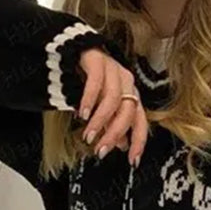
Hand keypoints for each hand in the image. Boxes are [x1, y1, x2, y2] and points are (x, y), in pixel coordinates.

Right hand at [78, 47, 148, 167]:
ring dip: (100, 121)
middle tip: (101, 149)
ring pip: (113, 100)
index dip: (138, 142)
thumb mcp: (101, 106)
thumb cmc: (87, 80)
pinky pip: (96, 83)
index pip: (141, 121)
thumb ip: (111, 124)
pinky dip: (89, 100)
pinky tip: (81, 114)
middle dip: (115, 134)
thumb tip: (121, 146)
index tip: (133, 160)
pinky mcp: (97, 59)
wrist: (69, 49)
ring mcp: (113, 69)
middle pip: (128, 112)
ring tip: (88, 135)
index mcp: (131, 95)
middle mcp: (127, 82)